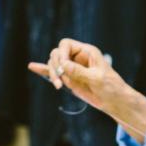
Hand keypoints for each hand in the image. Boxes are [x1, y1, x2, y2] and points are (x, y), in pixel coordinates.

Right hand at [28, 38, 145, 142]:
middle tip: (60, 82)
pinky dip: (43, 70)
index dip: (61, 53)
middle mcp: (78, 57)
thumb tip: (63, 65)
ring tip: (59, 86)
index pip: (66, 44)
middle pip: (57, 54)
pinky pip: (54, 72)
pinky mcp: (69, 78)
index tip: (62, 67)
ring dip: (52, 74)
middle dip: (55, 66)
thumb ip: (80, 72)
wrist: (114, 101)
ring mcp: (72, 68)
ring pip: (54, 64)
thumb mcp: (97, 79)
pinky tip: (32, 67)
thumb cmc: (111, 87)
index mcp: (87, 52)